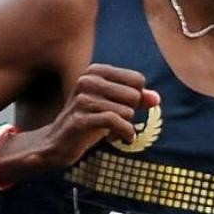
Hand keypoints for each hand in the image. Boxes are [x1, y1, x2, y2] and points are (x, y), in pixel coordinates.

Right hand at [0, 64, 158, 177]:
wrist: (57, 142)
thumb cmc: (90, 121)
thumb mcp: (115, 106)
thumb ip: (137, 99)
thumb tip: (156, 98)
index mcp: (96, 71)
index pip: (137, 80)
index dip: (137, 98)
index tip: (124, 109)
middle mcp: (88, 80)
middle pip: (134, 95)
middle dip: (130, 113)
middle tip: (117, 122)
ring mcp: (82, 98)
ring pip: (126, 110)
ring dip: (126, 126)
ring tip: (114, 131)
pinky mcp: (80, 118)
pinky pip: (116, 122)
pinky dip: (124, 133)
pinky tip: (119, 139)